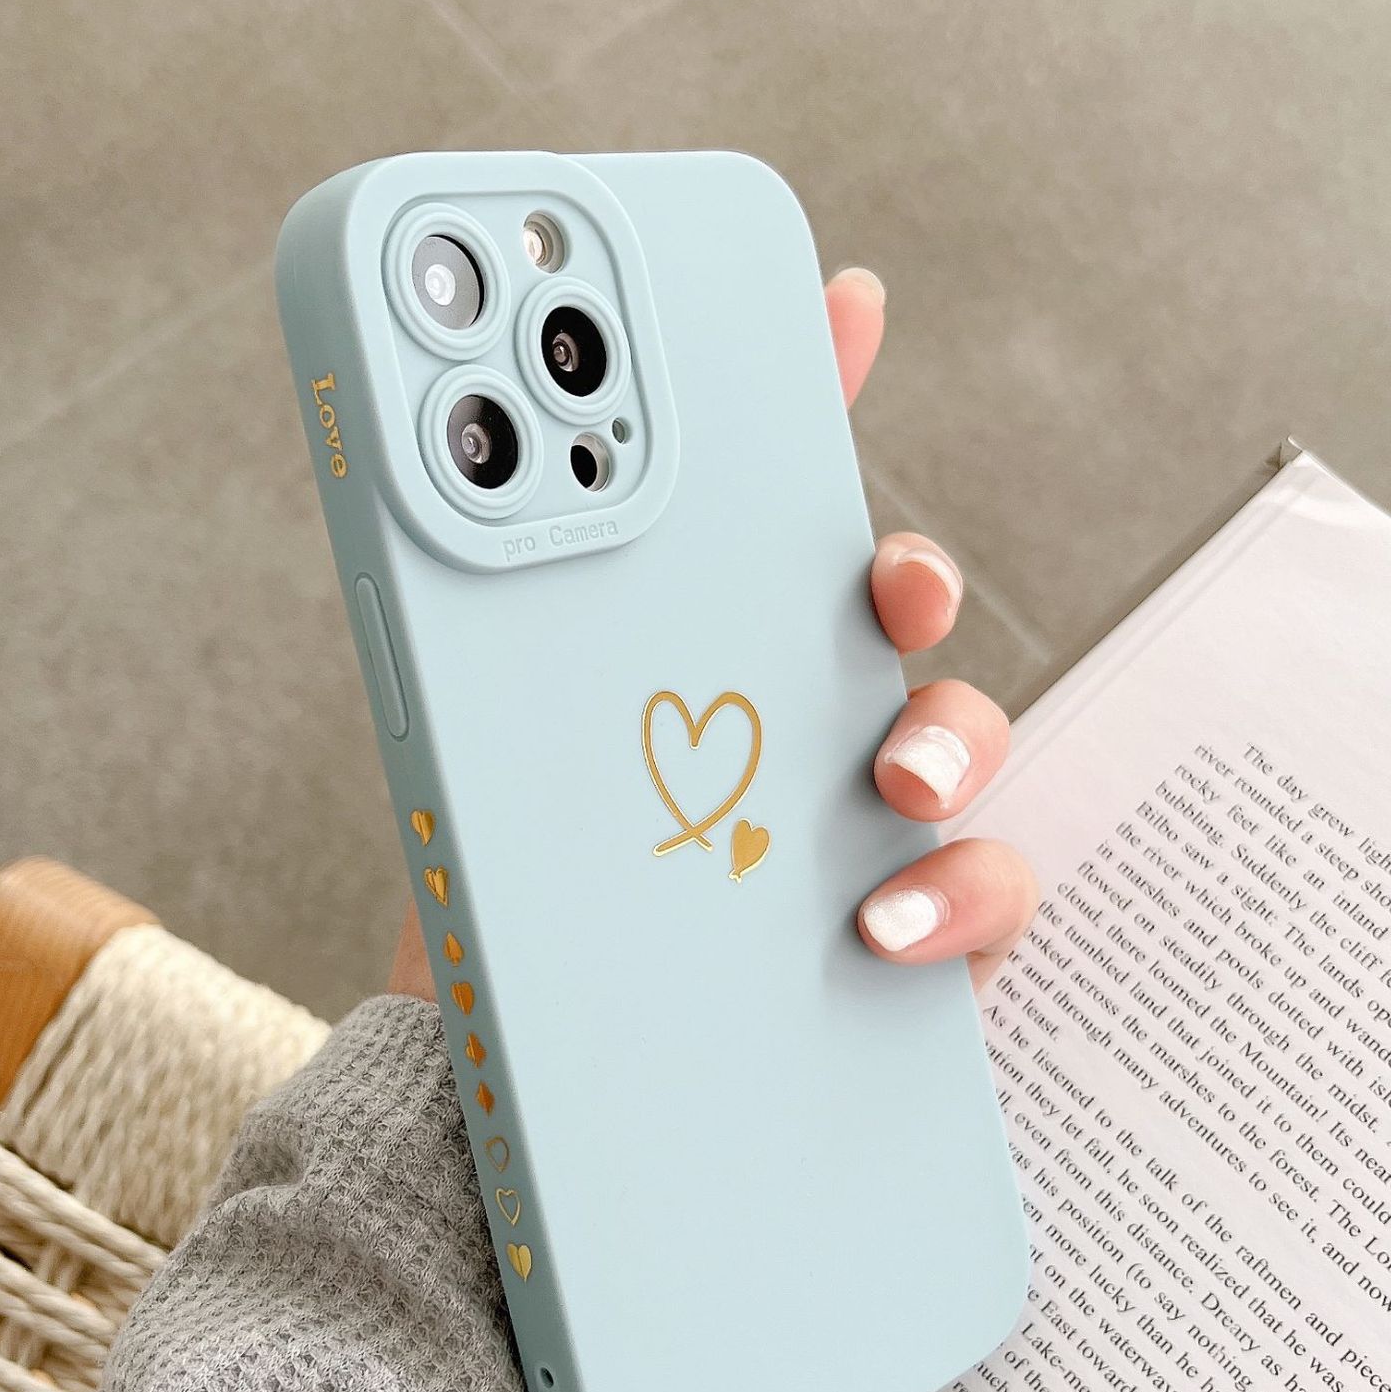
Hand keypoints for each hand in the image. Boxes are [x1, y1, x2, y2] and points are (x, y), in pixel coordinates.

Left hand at [390, 265, 1037, 999]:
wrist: (495, 1093)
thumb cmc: (492, 904)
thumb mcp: (470, 743)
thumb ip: (472, 611)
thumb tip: (410, 446)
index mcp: (699, 653)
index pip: (763, 505)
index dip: (817, 391)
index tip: (840, 298)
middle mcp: (795, 722)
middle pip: (899, 615)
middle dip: (911, 577)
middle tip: (891, 587)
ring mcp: (863, 826)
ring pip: (965, 742)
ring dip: (953, 738)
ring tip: (897, 781)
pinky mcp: (905, 945)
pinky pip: (980, 904)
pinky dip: (958, 901)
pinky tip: (883, 927)